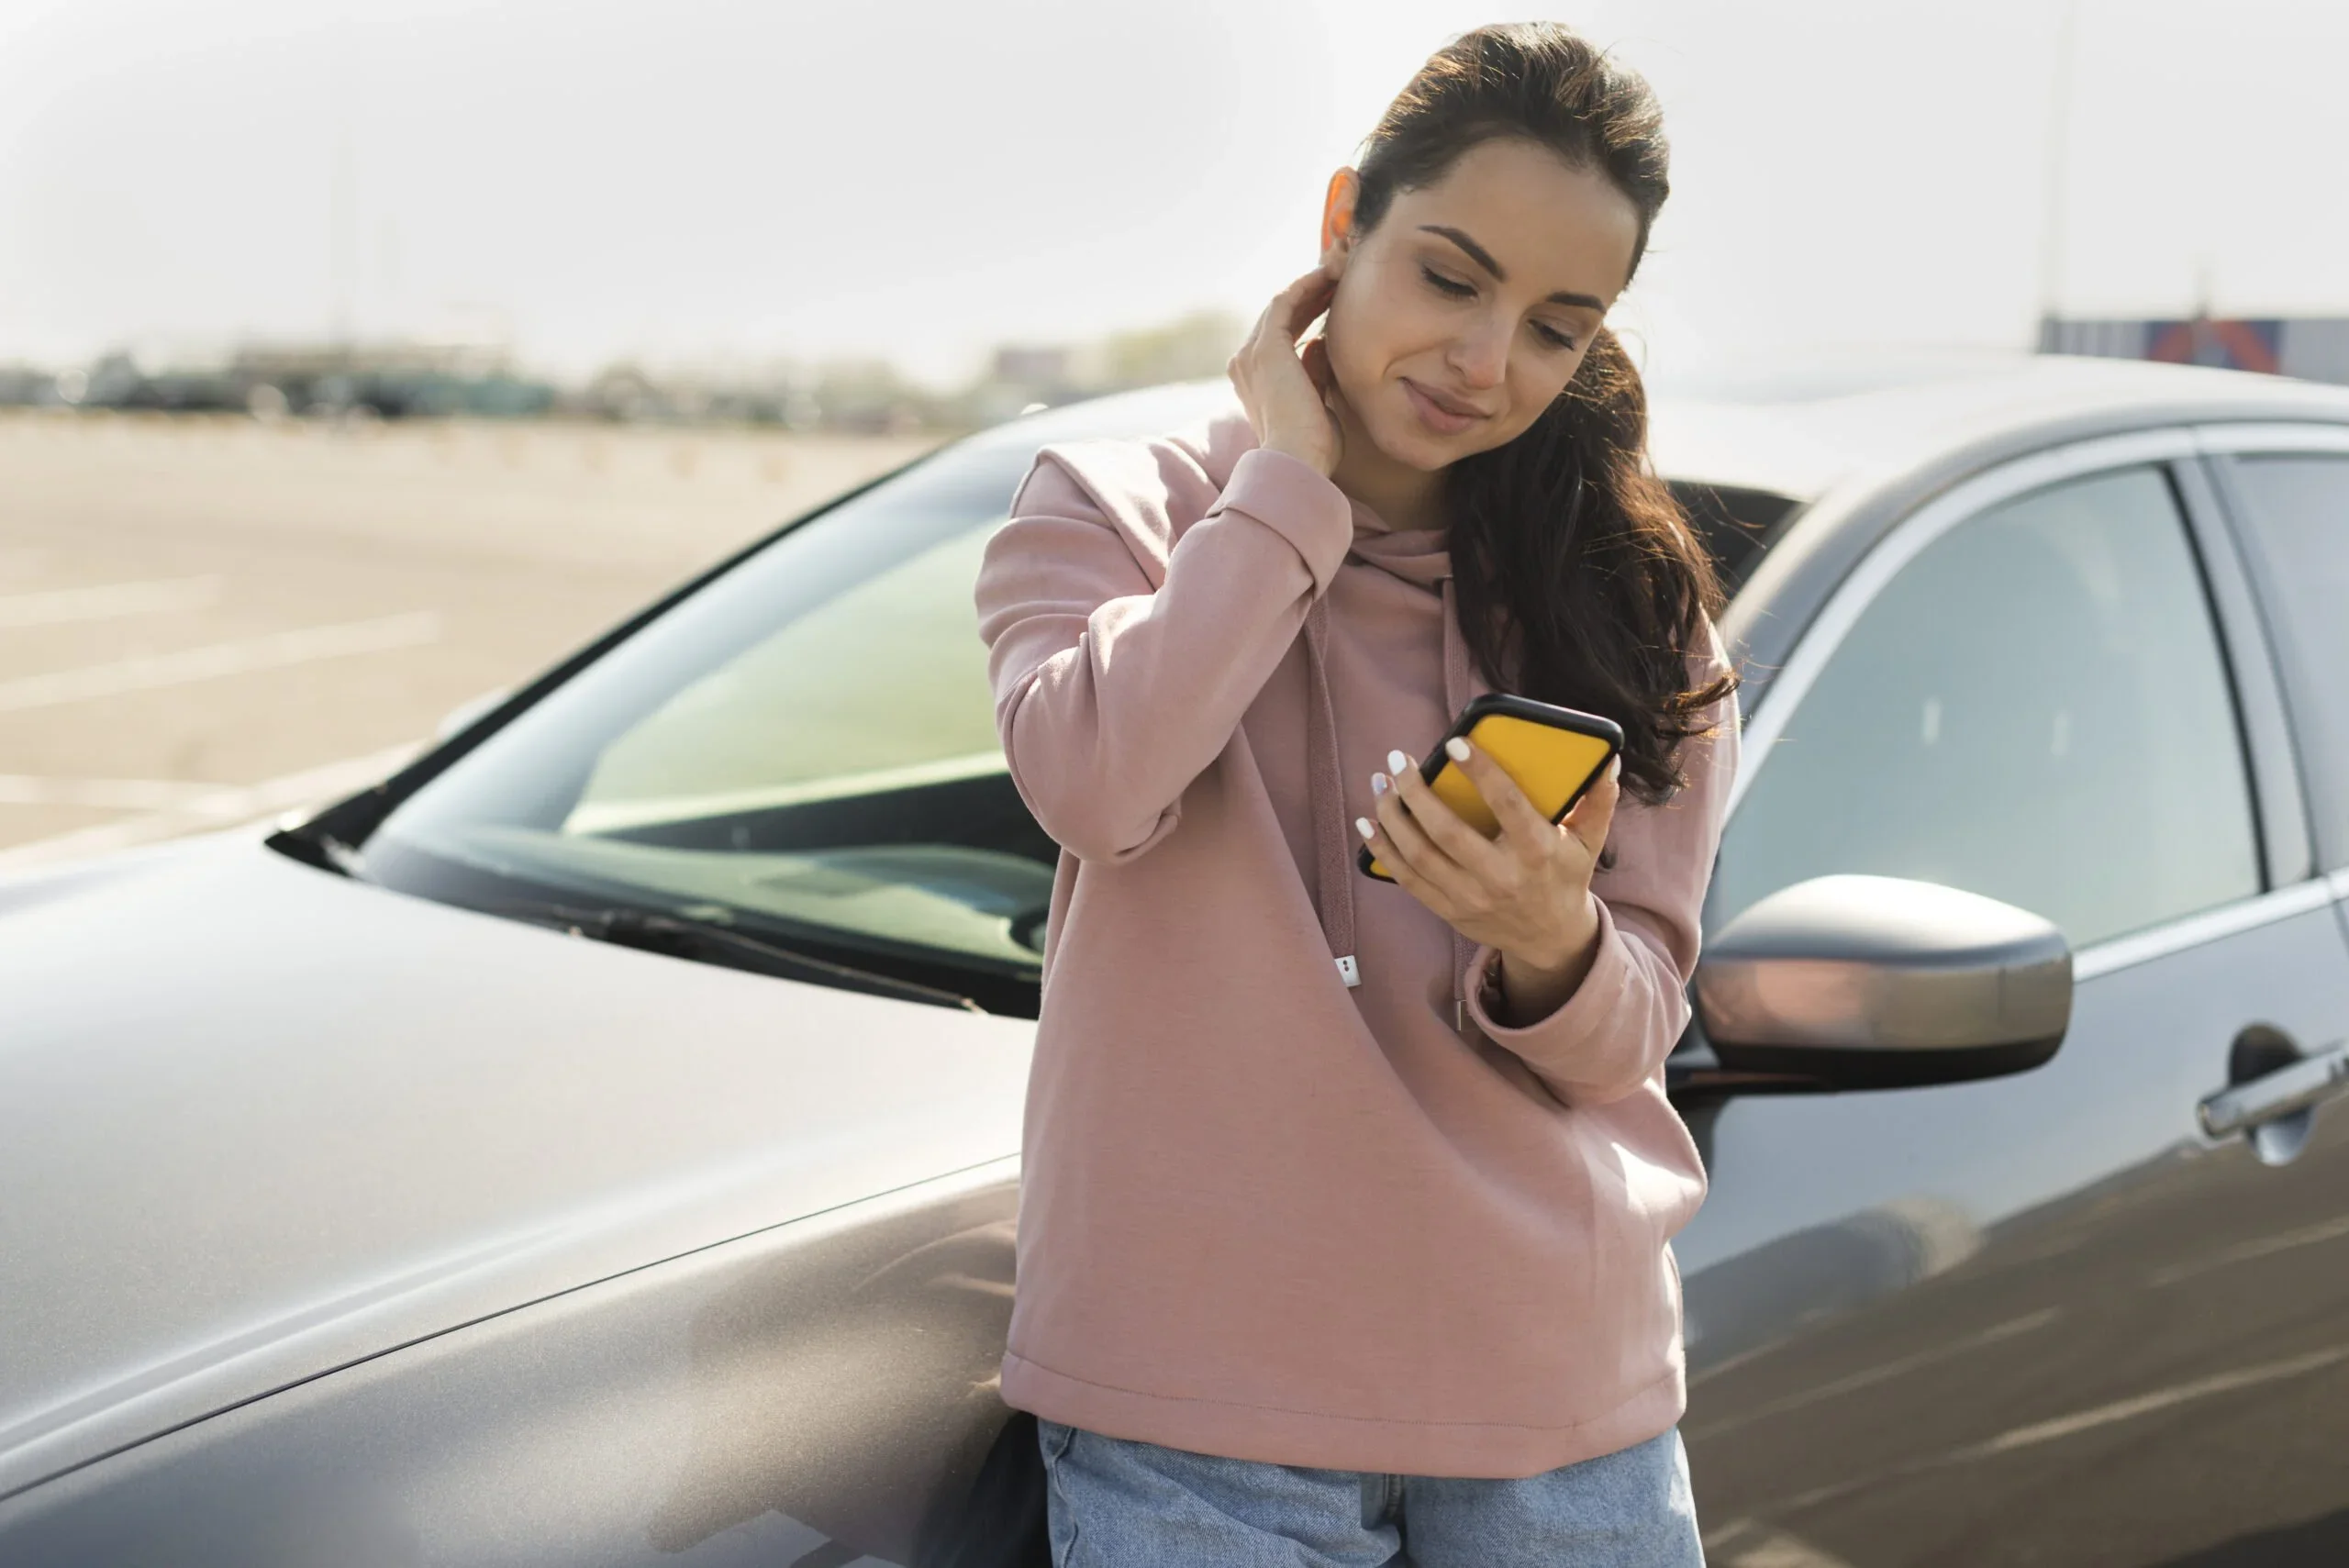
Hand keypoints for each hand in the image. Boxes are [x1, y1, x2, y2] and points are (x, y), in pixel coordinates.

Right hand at [1228, 265, 1342, 475]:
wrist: (1297, 462)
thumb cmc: (1312, 449)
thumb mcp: (1316, 403)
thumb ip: (1314, 373)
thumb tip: (1319, 344)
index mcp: (1255, 381)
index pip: (1282, 337)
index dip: (1309, 315)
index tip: (1337, 302)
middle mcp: (1246, 364)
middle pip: (1280, 317)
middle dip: (1311, 296)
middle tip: (1340, 279)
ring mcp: (1252, 354)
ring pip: (1281, 305)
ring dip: (1310, 285)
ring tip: (1339, 271)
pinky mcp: (1266, 347)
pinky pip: (1285, 302)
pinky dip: (1306, 286)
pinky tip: (1329, 276)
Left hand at [1357, 740, 1620, 971]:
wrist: (1550, 938)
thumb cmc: (1565, 876)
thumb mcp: (1588, 841)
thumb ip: (1598, 800)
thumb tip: (1607, 758)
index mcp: (1537, 851)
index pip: (1506, 805)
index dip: (1479, 772)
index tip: (1453, 743)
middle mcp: (1501, 876)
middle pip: (1447, 831)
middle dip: (1415, 792)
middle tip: (1397, 760)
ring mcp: (1471, 897)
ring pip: (1418, 854)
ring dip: (1391, 816)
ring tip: (1379, 784)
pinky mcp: (1449, 910)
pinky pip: (1407, 879)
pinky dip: (1382, 851)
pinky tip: (1368, 823)